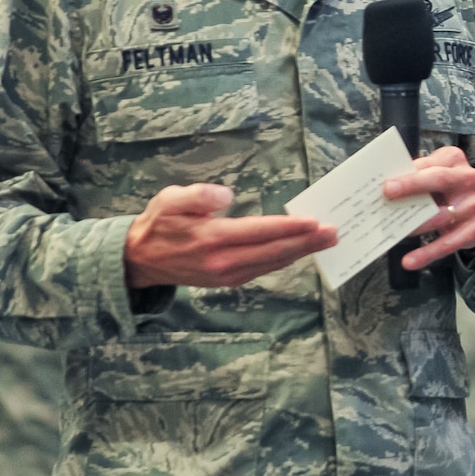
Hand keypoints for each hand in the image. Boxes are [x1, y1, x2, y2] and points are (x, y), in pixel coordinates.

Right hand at [124, 184, 336, 288]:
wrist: (140, 260)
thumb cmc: (158, 224)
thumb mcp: (169, 199)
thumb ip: (197, 195)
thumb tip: (226, 195)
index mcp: (212, 238)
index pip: (260, 232)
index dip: (289, 228)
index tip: (314, 222)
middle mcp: (223, 261)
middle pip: (274, 251)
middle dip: (307, 242)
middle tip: (334, 232)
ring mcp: (227, 274)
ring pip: (272, 263)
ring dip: (301, 252)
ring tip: (325, 241)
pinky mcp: (228, 280)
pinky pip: (263, 269)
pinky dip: (284, 260)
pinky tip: (299, 251)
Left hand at [383, 146, 474, 270]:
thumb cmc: (448, 186)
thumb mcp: (436, 171)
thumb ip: (415, 175)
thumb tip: (383, 187)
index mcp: (454, 160)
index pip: (429, 164)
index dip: (409, 174)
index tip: (386, 184)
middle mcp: (467, 179)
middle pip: (439, 180)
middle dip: (412, 186)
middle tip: (387, 195)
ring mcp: (473, 205)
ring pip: (440, 216)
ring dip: (415, 225)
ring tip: (393, 232)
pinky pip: (448, 243)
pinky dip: (427, 254)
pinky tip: (409, 261)